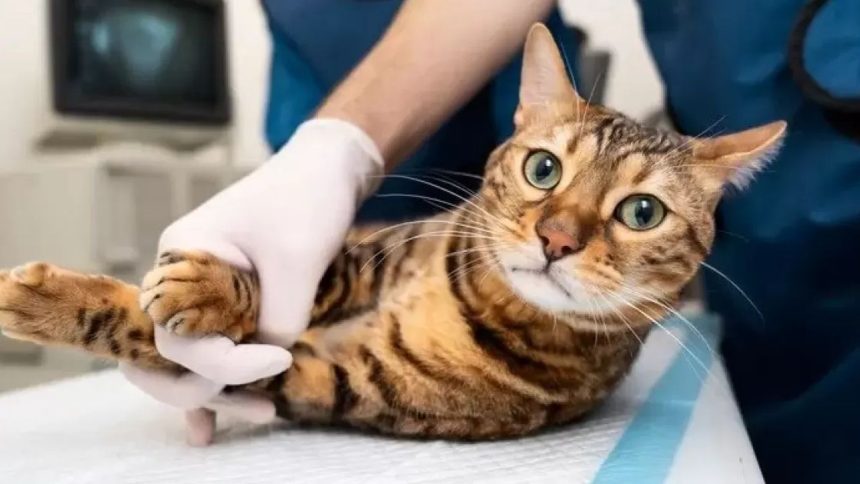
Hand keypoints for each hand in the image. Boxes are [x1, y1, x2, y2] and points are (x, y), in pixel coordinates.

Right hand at [120, 119, 382, 444]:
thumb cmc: (307, 199)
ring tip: (262, 414)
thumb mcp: (296, 261)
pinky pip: (211, 344)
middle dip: (205, 389)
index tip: (281, 358)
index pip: (181, 336)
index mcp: (181, 257)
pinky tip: (218, 419)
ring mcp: (202, 287)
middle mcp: (181, 276)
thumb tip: (270, 357)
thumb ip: (279, 316)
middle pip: (169, 353)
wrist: (328, 168)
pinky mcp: (229, 296)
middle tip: (259, 407)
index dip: (227, 363)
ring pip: (190, 356)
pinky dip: (217, 379)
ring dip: (216, 392)